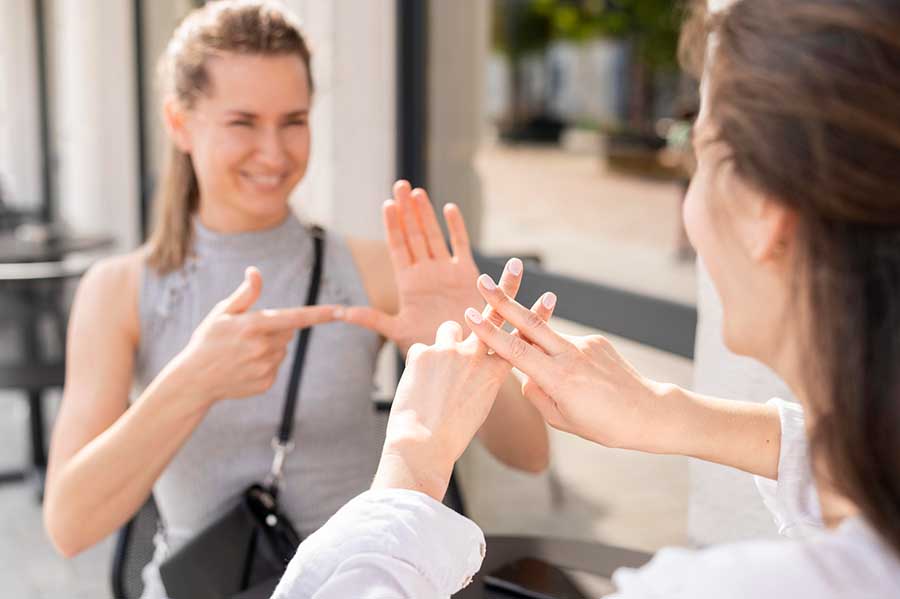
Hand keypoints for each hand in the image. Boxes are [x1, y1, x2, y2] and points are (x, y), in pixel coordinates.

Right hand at [172, 267, 339, 406]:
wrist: (194, 379)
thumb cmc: (208, 340)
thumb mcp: (222, 312)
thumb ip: (245, 294)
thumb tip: (255, 271)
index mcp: (253, 325)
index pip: (294, 317)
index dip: (319, 314)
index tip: (340, 311)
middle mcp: (262, 347)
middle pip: (288, 331)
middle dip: (275, 328)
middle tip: (248, 334)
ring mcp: (265, 367)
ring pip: (283, 349)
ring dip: (270, 346)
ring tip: (243, 352)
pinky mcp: (266, 382)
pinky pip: (276, 366)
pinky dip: (266, 364)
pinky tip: (244, 366)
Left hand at [340, 180, 483, 354]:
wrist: (461, 355)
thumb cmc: (428, 345)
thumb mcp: (397, 331)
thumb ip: (372, 319)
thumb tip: (341, 313)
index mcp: (408, 283)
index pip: (398, 247)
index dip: (392, 226)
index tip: (387, 204)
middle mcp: (425, 272)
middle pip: (414, 235)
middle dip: (407, 210)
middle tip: (400, 185)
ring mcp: (446, 271)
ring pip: (434, 236)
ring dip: (426, 214)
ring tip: (418, 192)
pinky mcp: (467, 275)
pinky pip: (460, 246)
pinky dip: (456, 228)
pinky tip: (449, 208)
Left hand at [371, 260, 555, 499]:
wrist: (423, 444)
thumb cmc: (451, 433)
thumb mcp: (478, 405)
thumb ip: (480, 378)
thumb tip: (473, 364)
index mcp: (495, 374)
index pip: (519, 339)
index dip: (534, 318)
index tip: (548, 298)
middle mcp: (477, 356)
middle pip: (494, 314)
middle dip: (504, 289)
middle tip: (514, 265)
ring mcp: (450, 351)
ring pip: (450, 328)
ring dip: (445, 342)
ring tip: (436, 372)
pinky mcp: (424, 351)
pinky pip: (421, 350)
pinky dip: (419, 365)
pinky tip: (417, 386)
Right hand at [464, 275, 668, 452]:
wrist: (649, 412)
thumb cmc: (604, 425)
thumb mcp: (562, 419)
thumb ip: (537, 395)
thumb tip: (525, 375)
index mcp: (558, 378)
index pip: (515, 350)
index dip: (490, 332)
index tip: (470, 313)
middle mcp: (570, 355)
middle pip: (529, 323)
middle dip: (503, 301)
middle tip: (483, 280)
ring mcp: (585, 344)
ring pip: (548, 337)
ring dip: (533, 337)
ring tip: (551, 366)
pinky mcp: (597, 341)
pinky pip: (569, 346)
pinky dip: (563, 357)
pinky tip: (582, 380)